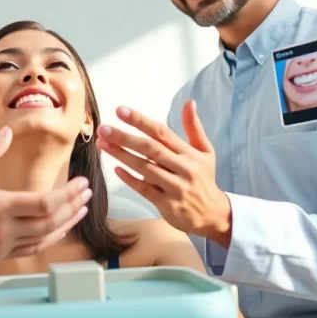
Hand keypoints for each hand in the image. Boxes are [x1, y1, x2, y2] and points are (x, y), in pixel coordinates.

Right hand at [0, 127, 91, 264]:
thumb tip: (7, 133)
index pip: (44, 203)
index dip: (68, 194)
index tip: (81, 183)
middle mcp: (1, 231)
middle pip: (50, 221)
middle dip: (73, 206)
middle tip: (87, 193)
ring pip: (44, 239)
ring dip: (66, 223)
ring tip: (80, 209)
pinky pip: (30, 250)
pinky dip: (48, 239)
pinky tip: (57, 228)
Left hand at [96, 101, 232, 246]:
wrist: (213, 214)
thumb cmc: (204, 178)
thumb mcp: (205, 151)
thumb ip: (194, 127)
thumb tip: (189, 103)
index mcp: (189, 153)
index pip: (162, 132)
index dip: (140, 121)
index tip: (120, 111)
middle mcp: (183, 168)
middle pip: (150, 149)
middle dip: (125, 138)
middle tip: (103, 129)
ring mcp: (175, 187)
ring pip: (145, 169)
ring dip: (122, 156)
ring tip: (103, 144)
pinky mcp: (167, 205)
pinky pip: (145, 190)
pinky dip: (130, 179)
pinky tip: (116, 169)